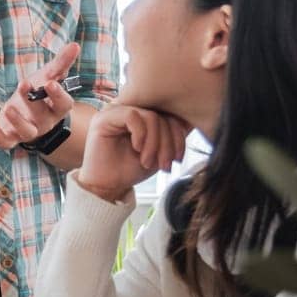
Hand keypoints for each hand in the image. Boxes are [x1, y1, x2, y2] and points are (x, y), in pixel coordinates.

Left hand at [0, 42, 81, 148]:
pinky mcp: (12, 137)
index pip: (63, 104)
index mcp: (57, 107)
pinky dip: (0, 139)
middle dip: (33, 101)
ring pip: (27, 131)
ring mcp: (29, 131)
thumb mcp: (48, 76)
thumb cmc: (39, 92)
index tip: (50, 83)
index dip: (58, 95)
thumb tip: (74, 45)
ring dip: (18, 120)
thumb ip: (61, 63)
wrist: (25, 110)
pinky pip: (8, 143)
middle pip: (43, 115)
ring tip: (9, 107)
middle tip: (24, 84)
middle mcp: (46, 122)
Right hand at [73, 104, 191, 201]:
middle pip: (162, 115)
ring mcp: (115, 112)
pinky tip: (137, 149)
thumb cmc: (130, 170)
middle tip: (164, 165)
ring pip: (150, 116)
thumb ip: (170, 136)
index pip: (169, 115)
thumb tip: (192, 122)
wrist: (108, 186)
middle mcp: (129, 110)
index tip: (177, 159)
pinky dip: (141, 135)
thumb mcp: (159, 152)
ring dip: (155, 143)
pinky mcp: (104, 118)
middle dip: (168, 143)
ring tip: (148, 161)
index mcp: (142, 116)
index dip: (178, 136)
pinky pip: (132, 116)